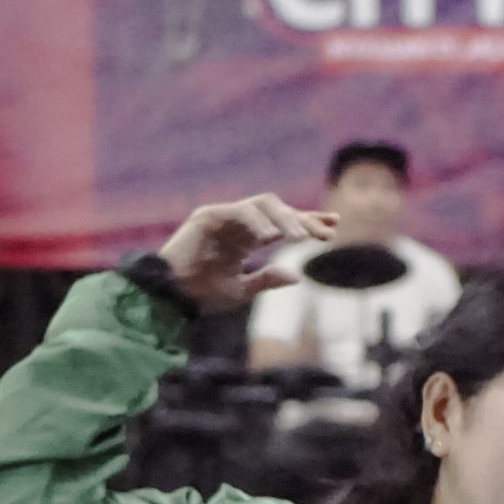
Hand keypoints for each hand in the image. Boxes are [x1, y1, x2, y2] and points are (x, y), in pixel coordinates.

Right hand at [157, 194, 337, 314]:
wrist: (170, 298)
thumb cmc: (202, 294)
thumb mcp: (241, 290)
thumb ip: (267, 280)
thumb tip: (297, 275)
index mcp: (247, 239)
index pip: (283, 224)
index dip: (308, 222)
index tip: (333, 227)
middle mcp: (238, 224)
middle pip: (279, 211)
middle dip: (304, 219)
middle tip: (324, 233)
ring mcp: (223, 217)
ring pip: (263, 205)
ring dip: (286, 218)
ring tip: (300, 237)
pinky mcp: (208, 216)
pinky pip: (239, 211)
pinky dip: (257, 221)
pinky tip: (272, 236)